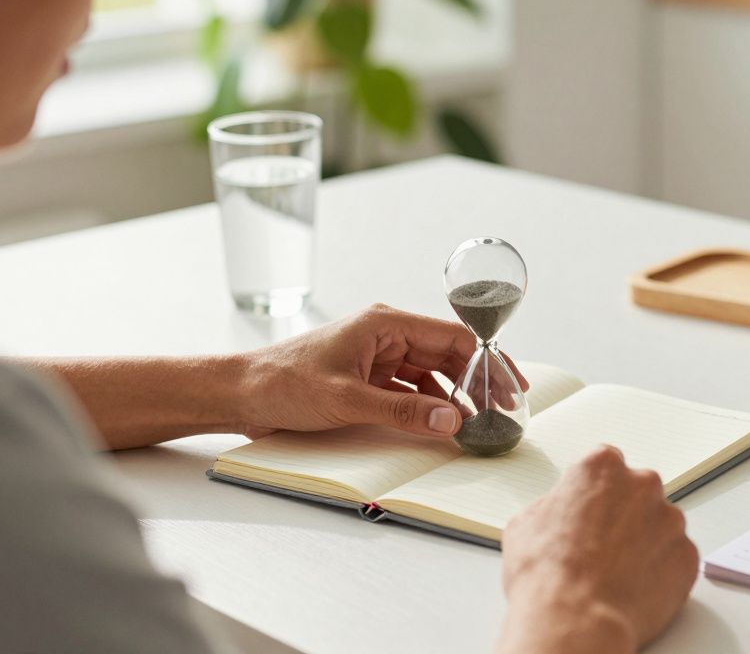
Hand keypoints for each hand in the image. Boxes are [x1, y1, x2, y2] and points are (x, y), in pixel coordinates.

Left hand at [237, 304, 528, 438]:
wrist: (240, 395)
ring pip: (433, 375)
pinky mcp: (368, 379)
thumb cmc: (283, 383)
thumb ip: (402, 411)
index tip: (510, 388)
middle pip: (449, 356)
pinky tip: (444, 425)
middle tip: (505, 412)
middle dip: (478, 383)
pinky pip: (410, 391)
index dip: (488, 363)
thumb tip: (453, 420)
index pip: (454, 338)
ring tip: (481, 423)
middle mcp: (386, 335)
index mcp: (385, 324)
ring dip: (455, 398)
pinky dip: (430, 407)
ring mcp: (378, 357)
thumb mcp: (347, 400)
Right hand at [496, 446, 698, 653]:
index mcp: (601, 467)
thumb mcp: (525, 524)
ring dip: (644, 543)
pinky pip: (676, 558)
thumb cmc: (548, 575)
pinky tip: (635, 588)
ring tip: (616, 573)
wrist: (575, 620)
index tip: (589, 512)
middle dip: (624, 516)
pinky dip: (660, 571)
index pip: (605, 466)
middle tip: (601, 546)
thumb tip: (559, 512)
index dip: (594, 493)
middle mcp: (642, 485)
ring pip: (660, 526)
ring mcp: (670, 521)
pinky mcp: (688, 556)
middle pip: (637, 493)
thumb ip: (554, 505)